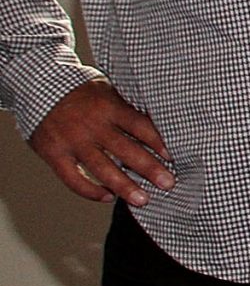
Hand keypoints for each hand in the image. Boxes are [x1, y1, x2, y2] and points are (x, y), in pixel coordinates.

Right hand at [29, 80, 174, 205]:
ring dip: (124, 186)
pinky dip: (90, 191)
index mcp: (109, 107)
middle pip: (126, 150)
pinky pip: (73, 178)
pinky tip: (108, 197)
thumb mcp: (107, 89)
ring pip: (102, 168)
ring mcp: (72, 141)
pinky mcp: (54, 154)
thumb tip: (160, 122)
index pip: (140, 126)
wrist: (38, 86)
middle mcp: (92, 125)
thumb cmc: (81, 90)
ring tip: (143, 200)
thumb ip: (128, 107)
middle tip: (169, 184)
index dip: (159, 142)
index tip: (174, 157)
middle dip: (149, 169)